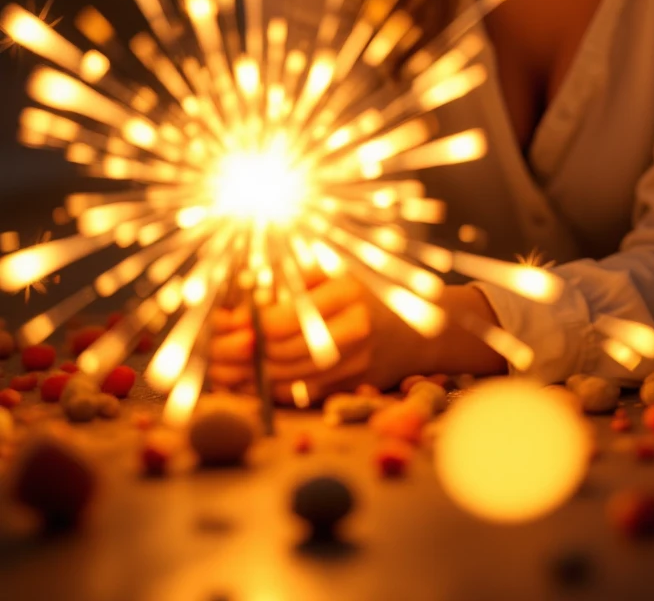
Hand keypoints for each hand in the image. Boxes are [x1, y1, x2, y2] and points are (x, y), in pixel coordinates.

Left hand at [208, 277, 506, 403]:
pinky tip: (253, 383)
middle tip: (220, 351)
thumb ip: (297, 282)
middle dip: (246, 354)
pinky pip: (303, 394)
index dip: (251, 326)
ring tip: (227, 369)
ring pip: (291, 376)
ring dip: (253, 376)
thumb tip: (248, 299)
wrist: (419, 331)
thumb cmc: (368, 295)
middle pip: (284, 351)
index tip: (230, 323)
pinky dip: (273, 391)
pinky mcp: (354, 387)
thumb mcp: (338, 275)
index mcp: (347, 293)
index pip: (286, 318)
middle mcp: (355, 329)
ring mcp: (356, 363)